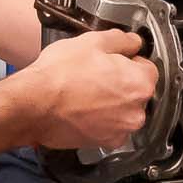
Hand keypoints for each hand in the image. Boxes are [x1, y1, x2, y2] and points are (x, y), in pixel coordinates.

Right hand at [20, 29, 158, 146]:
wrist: (33, 106)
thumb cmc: (60, 75)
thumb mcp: (92, 41)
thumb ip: (122, 40)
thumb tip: (133, 42)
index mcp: (140, 83)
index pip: (148, 68)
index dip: (130, 61)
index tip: (114, 61)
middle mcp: (137, 111)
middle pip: (137, 92)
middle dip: (121, 83)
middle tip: (96, 75)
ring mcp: (121, 130)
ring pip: (124, 111)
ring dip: (112, 103)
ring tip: (86, 92)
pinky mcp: (105, 143)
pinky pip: (111, 128)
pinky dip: (101, 120)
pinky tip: (83, 109)